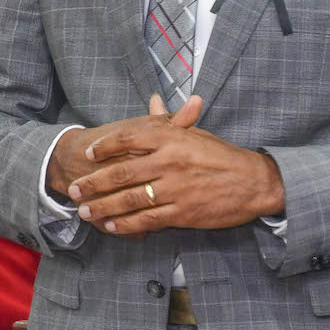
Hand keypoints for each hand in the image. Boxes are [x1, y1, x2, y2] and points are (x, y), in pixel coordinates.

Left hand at [70, 95, 284, 235]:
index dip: (105, 147)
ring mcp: (175, 189)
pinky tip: (111, 227)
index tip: (89, 154)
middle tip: (75, 188)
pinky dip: (126, 225)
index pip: (129, 138)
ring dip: (103, 207)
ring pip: (129, 199)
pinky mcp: (183, 213)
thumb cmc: (223, 156)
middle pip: (121, 172)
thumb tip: (154, 102)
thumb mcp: (197, 135)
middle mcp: (170, 162)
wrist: (254, 183)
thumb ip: (171, 122)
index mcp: (172, 138)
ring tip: (85, 210)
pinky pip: (147, 220)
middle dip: (94, 182)